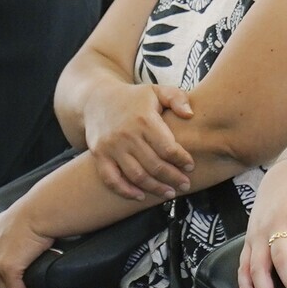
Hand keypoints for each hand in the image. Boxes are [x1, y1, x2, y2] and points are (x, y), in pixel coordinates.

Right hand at [82, 82, 194, 199]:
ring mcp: (111, 146)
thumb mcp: (156, 90)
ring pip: (136, 176)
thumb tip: (190, 114)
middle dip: (173, 178)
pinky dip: (126, 192)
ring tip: (169, 193)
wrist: (96, 99)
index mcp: (144, 119)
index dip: (181, 160)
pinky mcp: (99, 155)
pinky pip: (112, 180)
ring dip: (155, 188)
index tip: (190, 167)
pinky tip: (140, 197)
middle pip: (154, 165)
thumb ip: (177, 98)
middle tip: (185, 185)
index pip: (167, 147)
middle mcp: (127, 134)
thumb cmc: (133, 98)